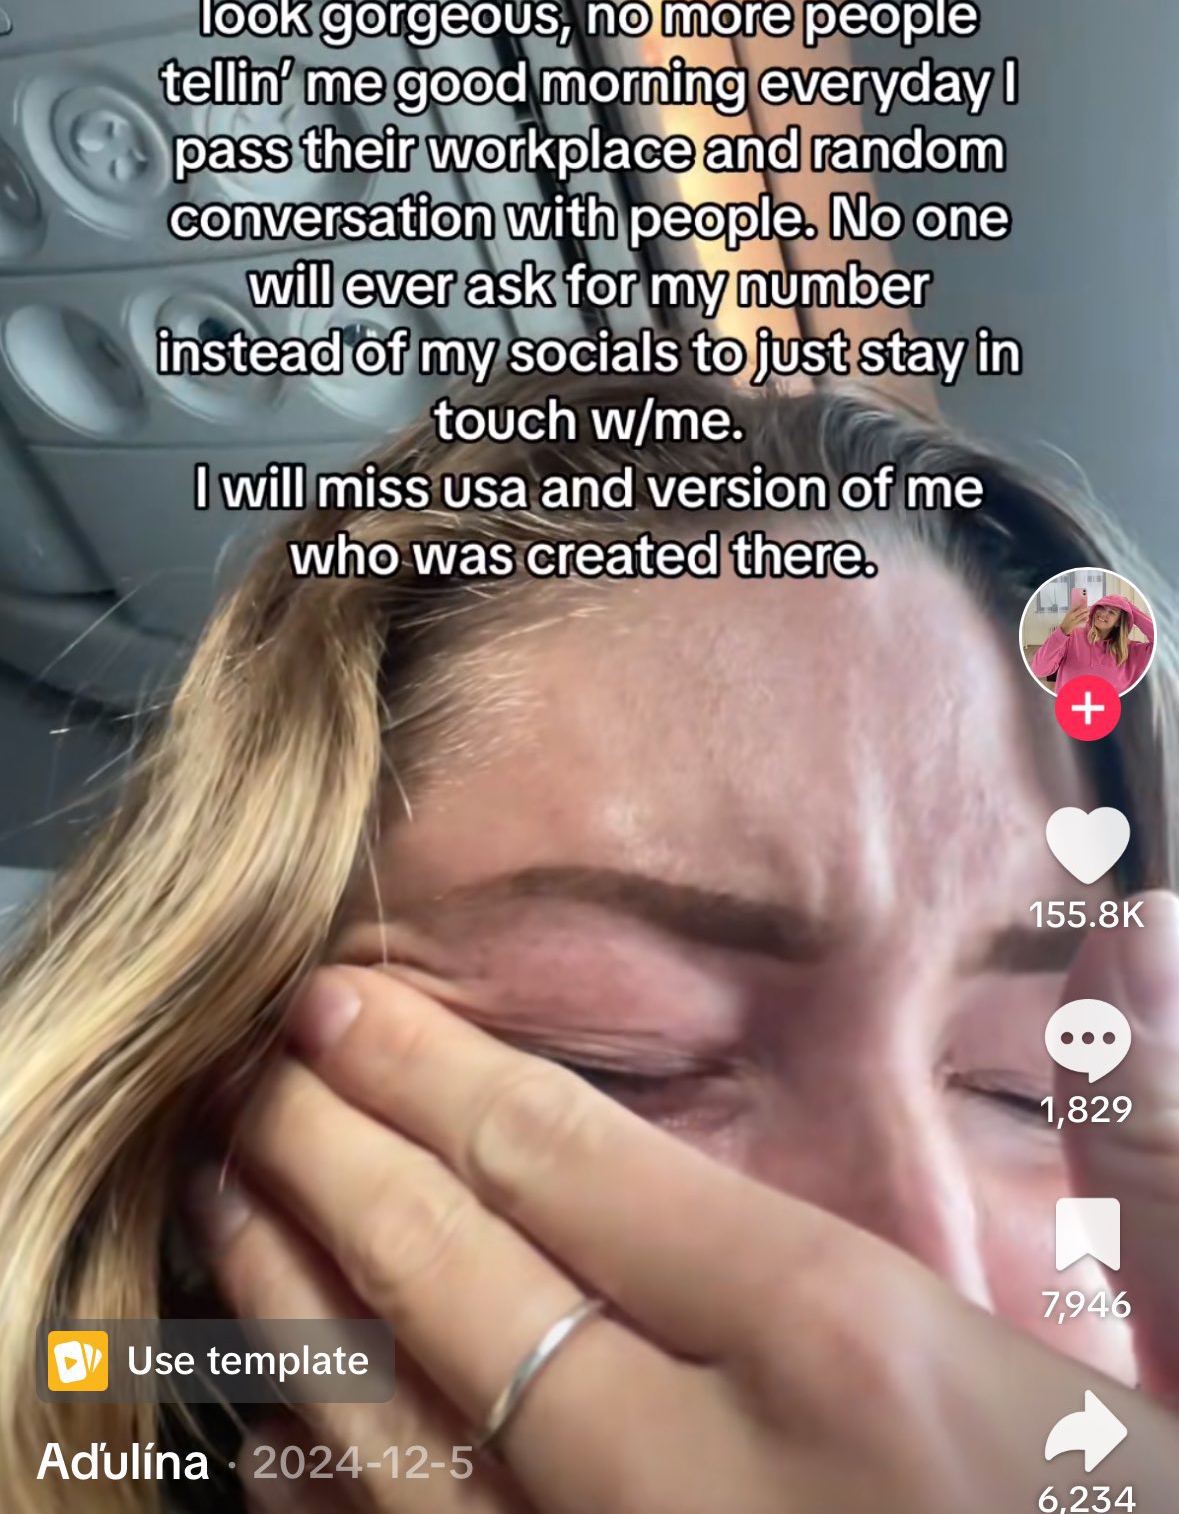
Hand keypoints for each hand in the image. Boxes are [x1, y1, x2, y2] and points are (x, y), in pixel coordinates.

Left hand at [198, 917, 1178, 1513]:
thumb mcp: (1162, 1381)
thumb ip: (1126, 1158)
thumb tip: (1131, 933)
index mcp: (846, 1359)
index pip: (577, 1169)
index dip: (434, 1070)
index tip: (344, 1001)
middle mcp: (699, 1480)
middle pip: (458, 1280)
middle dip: (333, 1149)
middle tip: (253, 1062)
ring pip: (393, 1434)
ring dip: (290, 1293)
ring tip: (224, 1184)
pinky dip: (318, 1483)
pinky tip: (270, 1410)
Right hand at [1060, 604, 1088, 632]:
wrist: (1064, 627)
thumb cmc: (1067, 619)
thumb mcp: (1069, 613)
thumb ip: (1074, 610)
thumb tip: (1081, 604)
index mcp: (1070, 612)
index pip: (1075, 606)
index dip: (1080, 602)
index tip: (1084, 599)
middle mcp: (1072, 615)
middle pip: (1080, 611)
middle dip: (1085, 609)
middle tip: (1088, 608)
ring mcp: (1074, 620)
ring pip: (1081, 616)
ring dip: (1086, 614)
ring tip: (1088, 612)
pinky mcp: (1076, 624)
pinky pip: (1082, 621)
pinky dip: (1085, 620)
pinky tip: (1087, 618)